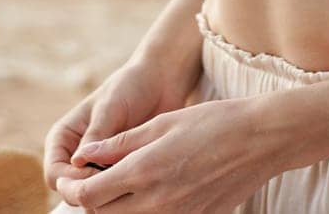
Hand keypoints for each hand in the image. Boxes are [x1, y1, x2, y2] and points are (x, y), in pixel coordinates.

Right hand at [43, 54, 198, 202]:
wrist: (160, 82)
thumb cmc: (130, 87)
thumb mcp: (110, 108)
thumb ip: (95, 135)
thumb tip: (76, 163)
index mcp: (64, 137)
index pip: (54, 174)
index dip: (72, 181)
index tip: (99, 175)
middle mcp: (76, 155)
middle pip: (71, 190)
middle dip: (91, 192)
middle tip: (119, 182)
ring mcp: (98, 165)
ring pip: (93, 196)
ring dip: (110, 193)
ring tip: (132, 178)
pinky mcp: (119, 170)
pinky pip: (116, 192)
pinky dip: (124, 191)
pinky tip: (140, 181)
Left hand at [53, 95, 287, 212]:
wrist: (260, 141)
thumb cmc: (211, 123)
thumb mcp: (160, 124)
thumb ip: (119, 143)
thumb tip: (85, 154)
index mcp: (144, 172)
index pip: (89, 196)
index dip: (70, 189)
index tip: (68, 178)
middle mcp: (157, 202)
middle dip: (90, 199)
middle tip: (91, 178)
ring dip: (115, 207)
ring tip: (118, 182)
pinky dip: (143, 210)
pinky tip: (150, 189)